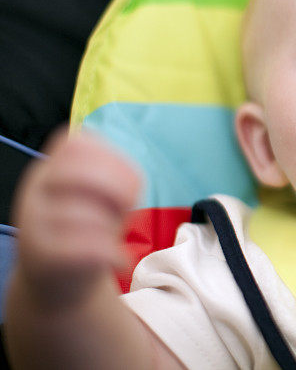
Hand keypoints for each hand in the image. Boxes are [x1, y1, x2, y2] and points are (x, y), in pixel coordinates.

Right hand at [12, 128, 140, 309]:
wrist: (56, 283)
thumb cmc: (87, 231)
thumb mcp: (98, 199)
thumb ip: (111, 179)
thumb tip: (129, 181)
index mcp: (52, 168)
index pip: (77, 144)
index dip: (114, 161)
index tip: (130, 186)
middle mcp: (36, 189)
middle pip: (76, 171)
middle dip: (115, 188)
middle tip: (127, 209)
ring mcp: (32, 222)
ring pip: (78, 212)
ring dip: (111, 227)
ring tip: (115, 240)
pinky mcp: (38, 256)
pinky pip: (77, 247)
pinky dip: (109, 254)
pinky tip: (119, 260)